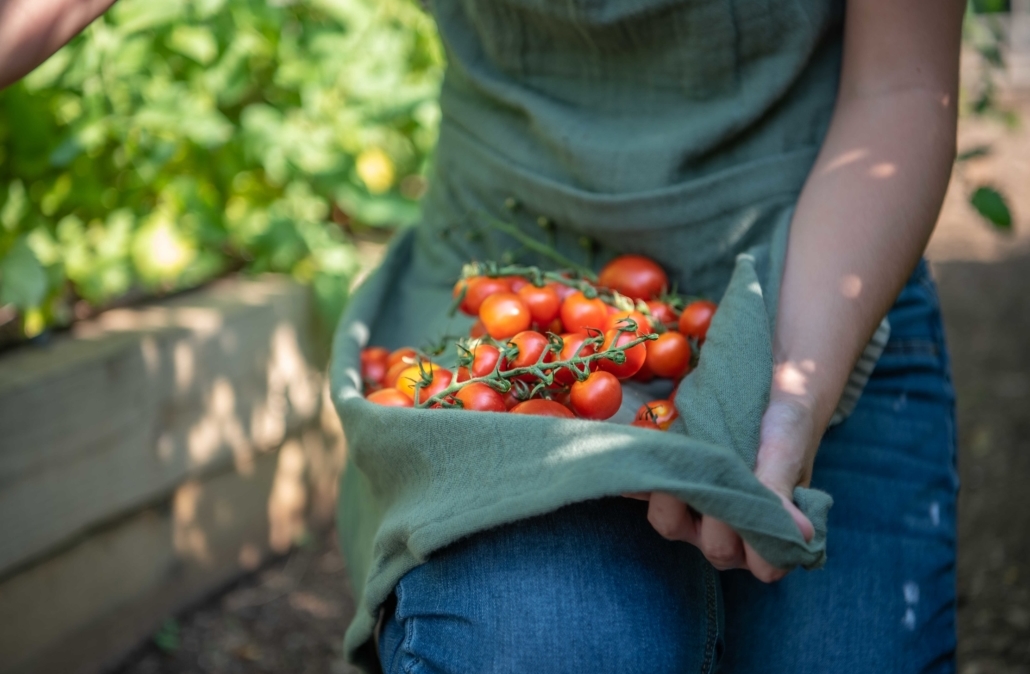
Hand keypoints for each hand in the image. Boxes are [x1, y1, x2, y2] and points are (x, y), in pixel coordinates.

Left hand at [631, 370, 821, 581]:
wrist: (770, 393)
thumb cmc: (786, 429)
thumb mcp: (785, 453)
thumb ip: (780, 491)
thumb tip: (800, 534)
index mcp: (772, 536)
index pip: (763, 565)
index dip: (756, 542)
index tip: (751, 506)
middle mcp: (734, 535)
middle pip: (716, 549)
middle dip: (716, 515)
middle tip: (720, 474)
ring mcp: (698, 516)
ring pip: (672, 526)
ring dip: (672, 497)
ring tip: (683, 463)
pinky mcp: (672, 490)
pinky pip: (645, 495)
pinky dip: (638, 485)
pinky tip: (635, 469)